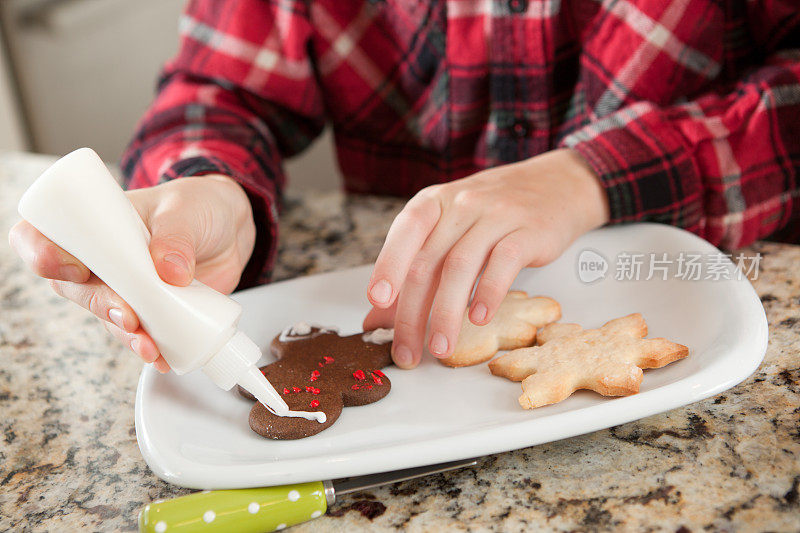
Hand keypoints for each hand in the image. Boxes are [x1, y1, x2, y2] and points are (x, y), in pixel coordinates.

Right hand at [8, 174, 255, 371]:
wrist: (232, 230)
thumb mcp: (188, 210)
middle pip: (75, 287)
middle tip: (130, 314)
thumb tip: (169, 270)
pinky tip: (164, 355)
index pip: (45, 235)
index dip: (45, 254)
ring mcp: (124, 287)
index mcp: (95, 222)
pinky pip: (140, 334)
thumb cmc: (199, 207)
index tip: (77, 269)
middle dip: (99, 305)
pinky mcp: (151, 310)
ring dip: (125, 334)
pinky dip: (150, 347)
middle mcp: (102, 258)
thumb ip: (177, 236)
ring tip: (149, 345)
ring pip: (107, 316)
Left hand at [363, 148, 608, 367]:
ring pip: (461, 266)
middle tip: (406, 351)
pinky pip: (503, 263)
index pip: (405, 231)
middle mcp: (460, 205)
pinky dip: (489, 293)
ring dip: (446, 314)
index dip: (388, 264)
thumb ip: (416, 268)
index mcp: (434, 203)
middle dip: (412, 313)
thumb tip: (376, 320)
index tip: (376, 300)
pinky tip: (480, 318)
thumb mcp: (451, 229)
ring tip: (440, 348)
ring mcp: (495, 216)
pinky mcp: (528, 232)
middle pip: (429, 262)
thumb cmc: (493, 214)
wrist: (556, 184)